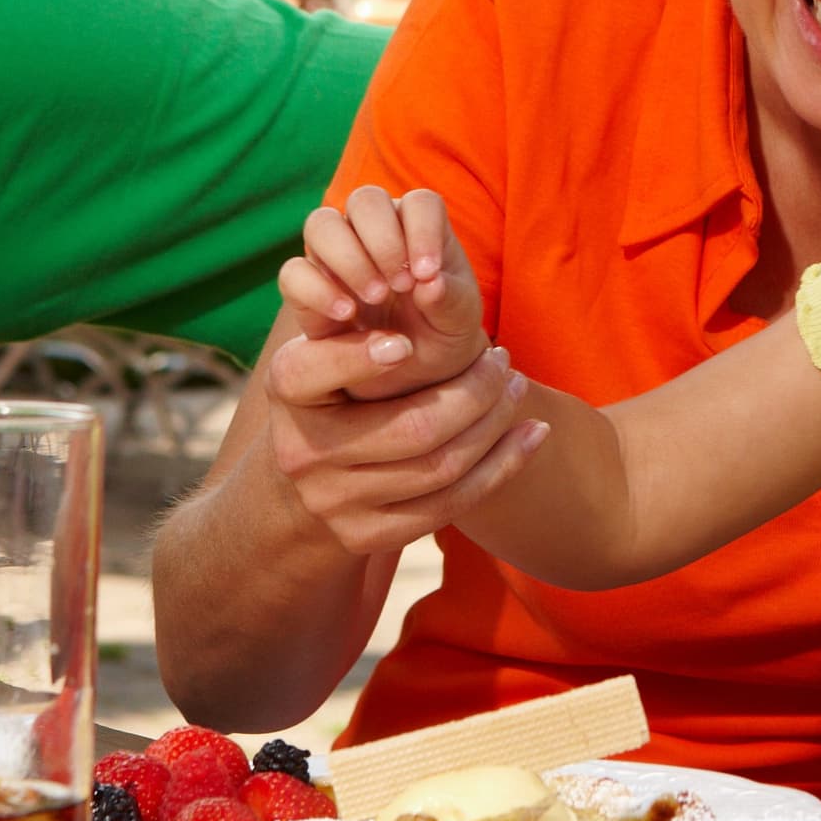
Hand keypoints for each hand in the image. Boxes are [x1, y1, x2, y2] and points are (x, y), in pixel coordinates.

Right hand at [266, 346, 548, 559]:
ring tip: (517, 389)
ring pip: (440, 467)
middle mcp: (302, 451)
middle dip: (475, 391)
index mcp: (288, 389)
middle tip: (503, 359)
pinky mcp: (365, 537)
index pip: (321, 369)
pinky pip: (451, 505)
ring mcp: (333, 502)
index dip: (365, 358)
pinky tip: (532, 434)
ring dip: (495, 424)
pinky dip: (503, 466)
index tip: (408, 342)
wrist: (306, 481)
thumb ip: (359, 319)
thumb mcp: (329, 349)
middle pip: (412, 427)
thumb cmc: (339, 387)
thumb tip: (431, 282)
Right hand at [274, 187, 489, 401]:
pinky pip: (293, 272)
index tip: (428, 272)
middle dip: (382, 240)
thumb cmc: (443, 330)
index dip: (423, 230)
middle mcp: (374, 230)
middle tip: (400, 286)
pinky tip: (346, 314)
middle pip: (365, 200)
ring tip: (375, 297)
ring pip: (321, 224)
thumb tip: (430, 283)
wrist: (416, 371)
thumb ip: (450, 298)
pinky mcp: (307, 288)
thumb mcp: (459, 320)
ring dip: (348, 257)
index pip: (419, 203)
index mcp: (419, 226)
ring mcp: (336, 254)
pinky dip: (315, 289)